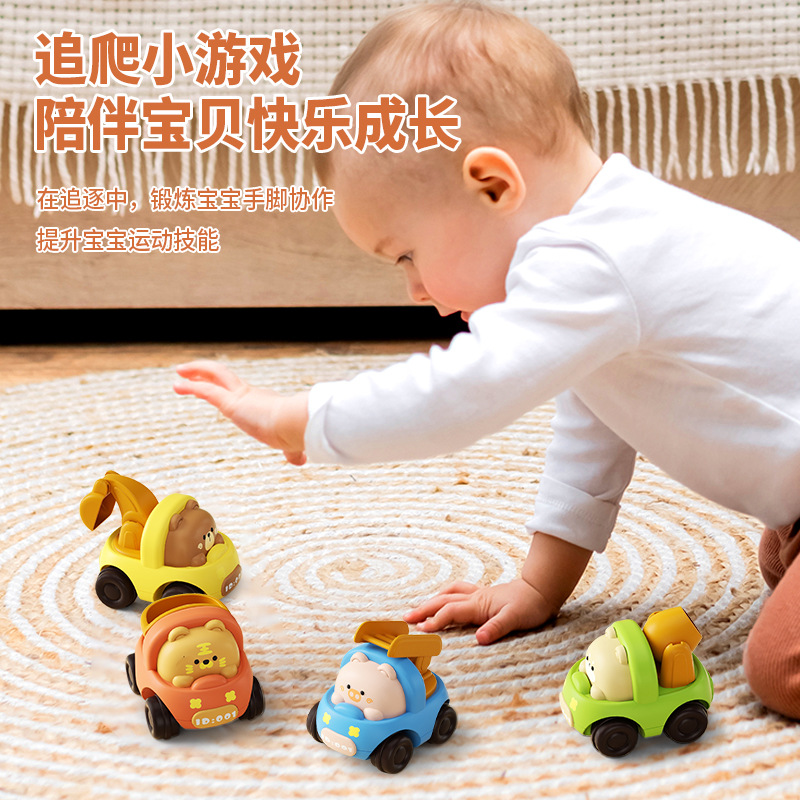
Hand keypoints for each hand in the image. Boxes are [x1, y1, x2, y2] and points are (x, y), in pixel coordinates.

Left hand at [173, 360, 308, 464]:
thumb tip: (300, 460)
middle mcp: (251, 395)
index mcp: (264, 403)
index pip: (242, 393)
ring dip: (196, 371)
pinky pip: (207, 390)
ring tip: (180, 371)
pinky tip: (177, 385)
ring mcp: (241, 397)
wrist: (299, 425)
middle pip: (225, 377)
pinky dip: (190, 386)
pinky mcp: (232, 403)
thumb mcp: (290, 443)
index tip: (218, 390)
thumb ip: (292, 451)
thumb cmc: (296, 433)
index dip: (227, 390)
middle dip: (207, 373)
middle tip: (191, 373)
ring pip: (215, 375)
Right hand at [403, 578, 559, 644]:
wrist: (541, 590)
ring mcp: (478, 594)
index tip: (420, 630)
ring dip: (432, 600)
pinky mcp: (483, 595)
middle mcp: (475, 597)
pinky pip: (457, 592)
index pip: (451, 612)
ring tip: (418, 608)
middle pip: (443, 600)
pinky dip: (445, 595)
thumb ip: (496, 628)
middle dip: (424, 609)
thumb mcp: (515, 619)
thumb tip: (479, 639)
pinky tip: (443, 598)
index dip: (435, 621)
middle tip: (407, 618)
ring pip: (449, 593)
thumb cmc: (530, 605)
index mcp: (479, 604)